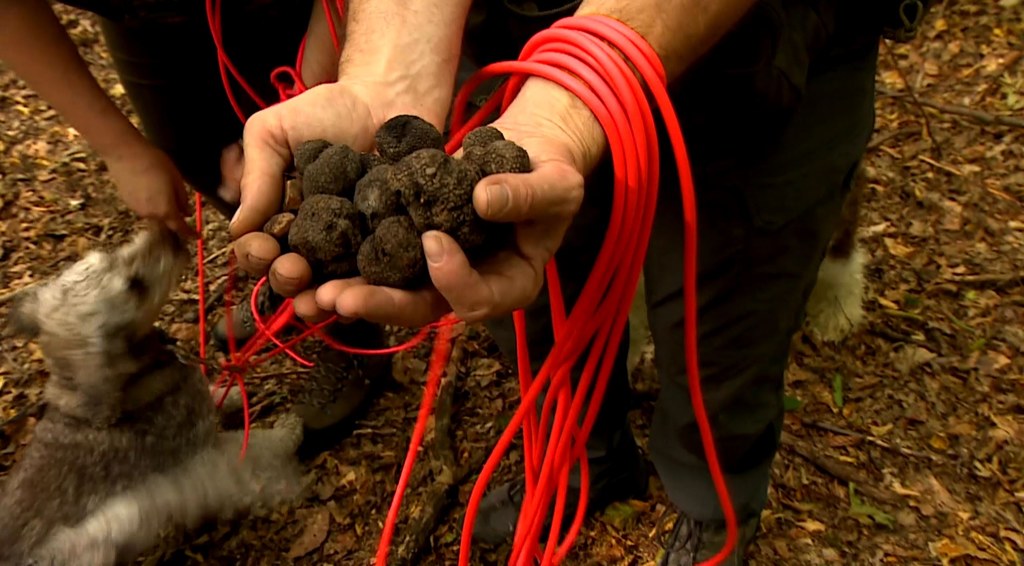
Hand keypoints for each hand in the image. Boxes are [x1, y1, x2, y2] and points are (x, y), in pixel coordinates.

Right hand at [105, 143, 194, 237]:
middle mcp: (150, 214)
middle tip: (180, 204)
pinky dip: (151, 202)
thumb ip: (182, 199)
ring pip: (155, 214)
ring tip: (163, 188)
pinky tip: (150, 187)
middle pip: (166, 222)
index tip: (197, 236)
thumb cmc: (154, 162)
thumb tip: (187, 213)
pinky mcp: (127, 202)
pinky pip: (144, 207)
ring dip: (162, 208)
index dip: (190, 233)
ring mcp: (136, 209)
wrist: (124, 153)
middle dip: (175, 217)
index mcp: (165, 210)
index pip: (180, 228)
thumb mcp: (176, 179)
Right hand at [231, 80, 447, 316]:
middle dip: (287, 280)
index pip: (259, 251)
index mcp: (281, 221)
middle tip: (294, 268)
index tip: (262, 246)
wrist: (388, 97)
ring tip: (324, 298)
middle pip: (293, 279)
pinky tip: (363, 293)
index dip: (255, 256)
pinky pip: (382, 280)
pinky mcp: (396, 251)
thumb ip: (256, 176)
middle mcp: (315, 243)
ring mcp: (355, 250)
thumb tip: (237, 228)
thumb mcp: (274, 133)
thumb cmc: (327, 113)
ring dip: (324, 299)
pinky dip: (371, 291)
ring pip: (334, 289)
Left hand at [306, 78, 607, 326]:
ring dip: (355, 292)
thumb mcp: (556, 182)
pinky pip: (380, 258)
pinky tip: (314, 256)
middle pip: (424, 307)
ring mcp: (437, 269)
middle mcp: (469, 285)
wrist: (526, 152)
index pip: (477, 299)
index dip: (453, 278)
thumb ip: (526, 195)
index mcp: (510, 284)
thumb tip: (482, 200)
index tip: (432, 239)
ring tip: (315, 291)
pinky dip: (349, 259)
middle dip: (381, 304)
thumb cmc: (551, 172)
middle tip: (340, 297)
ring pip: (394, 290)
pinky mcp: (412, 245)